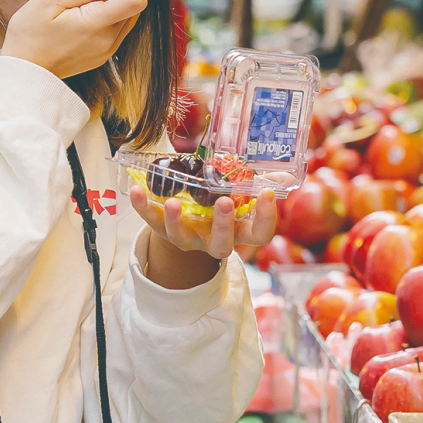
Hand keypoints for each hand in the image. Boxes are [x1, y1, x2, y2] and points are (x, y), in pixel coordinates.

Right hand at [1, 0, 154, 80]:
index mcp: (96, 25)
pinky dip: (125, 6)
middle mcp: (108, 40)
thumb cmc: (30, 34)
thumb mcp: (51, 2)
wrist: (24, 71)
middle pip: (137, 6)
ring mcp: (107, 49)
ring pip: (131, 16)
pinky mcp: (102, 53)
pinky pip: (122, 26)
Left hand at [129, 180, 281, 287]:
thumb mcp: (241, 196)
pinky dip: (142, 206)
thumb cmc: (221, 205)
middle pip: (222, 244)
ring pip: (182, 239)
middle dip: (223, 224)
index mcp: (238, 232)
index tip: (266, 193)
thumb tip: (287, 177)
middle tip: (224, 202)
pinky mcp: (162, 230)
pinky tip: (136, 190)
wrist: (189, 222)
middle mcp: (213, 241)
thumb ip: (260, 184)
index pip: (259, 234)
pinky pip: (151, 221)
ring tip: (174, 202)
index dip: (265, 217)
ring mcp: (187, 238)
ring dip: (177, 221)